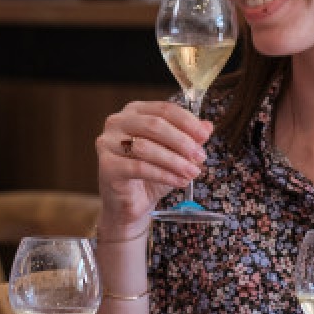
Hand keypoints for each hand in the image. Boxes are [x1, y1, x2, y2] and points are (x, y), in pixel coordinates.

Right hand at [94, 100, 211, 235]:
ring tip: (192, 173)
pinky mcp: (106, 165)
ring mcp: (108, 143)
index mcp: (134, 111)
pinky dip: (163, 175)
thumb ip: (189, 139)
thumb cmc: (150, 175)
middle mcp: (117, 122)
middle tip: (200, 157)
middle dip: (182, 141)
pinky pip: (139, 168)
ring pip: (146, 147)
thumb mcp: (175, 154)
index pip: (163, 109)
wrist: (129, 204)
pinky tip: (178, 182)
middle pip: (154, 124)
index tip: (204, 136)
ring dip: (174, 161)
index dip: (187, 122)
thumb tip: (207, 127)